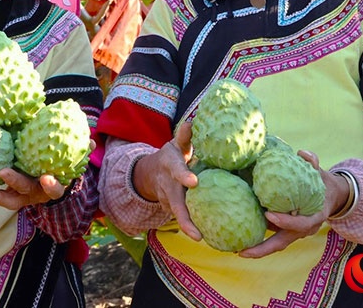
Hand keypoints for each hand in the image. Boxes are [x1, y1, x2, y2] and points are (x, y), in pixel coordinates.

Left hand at [0, 138, 96, 208]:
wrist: (51, 182)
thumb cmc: (60, 167)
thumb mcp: (71, 161)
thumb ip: (81, 152)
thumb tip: (92, 141)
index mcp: (52, 186)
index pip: (55, 189)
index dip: (51, 186)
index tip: (46, 178)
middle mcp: (37, 194)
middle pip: (26, 191)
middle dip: (15, 182)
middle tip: (3, 172)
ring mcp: (23, 197)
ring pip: (10, 200)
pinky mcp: (13, 196)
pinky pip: (1, 198)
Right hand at [132, 122, 200, 240]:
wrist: (149, 174)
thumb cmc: (171, 157)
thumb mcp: (175, 144)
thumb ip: (184, 136)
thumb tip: (192, 121)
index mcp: (171, 167)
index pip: (177, 171)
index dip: (184, 176)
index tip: (194, 182)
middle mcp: (168, 187)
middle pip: (176, 205)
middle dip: (185, 219)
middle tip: (196, 234)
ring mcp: (168, 201)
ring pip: (179, 216)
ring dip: (190, 228)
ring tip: (205, 239)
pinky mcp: (172, 210)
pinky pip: (184, 220)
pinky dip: (194, 229)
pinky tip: (212, 238)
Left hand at [239, 150, 349, 258]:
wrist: (332, 196)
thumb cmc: (323, 184)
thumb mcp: (320, 173)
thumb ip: (313, 162)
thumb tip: (302, 154)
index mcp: (314, 217)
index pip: (300, 223)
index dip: (285, 221)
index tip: (269, 213)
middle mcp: (304, 229)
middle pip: (282, 243)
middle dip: (263, 249)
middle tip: (242, 251)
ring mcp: (295, 233)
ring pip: (275, 243)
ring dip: (257, 248)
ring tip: (236, 248)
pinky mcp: (287, 231)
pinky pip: (273, 237)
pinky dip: (259, 239)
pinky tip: (241, 238)